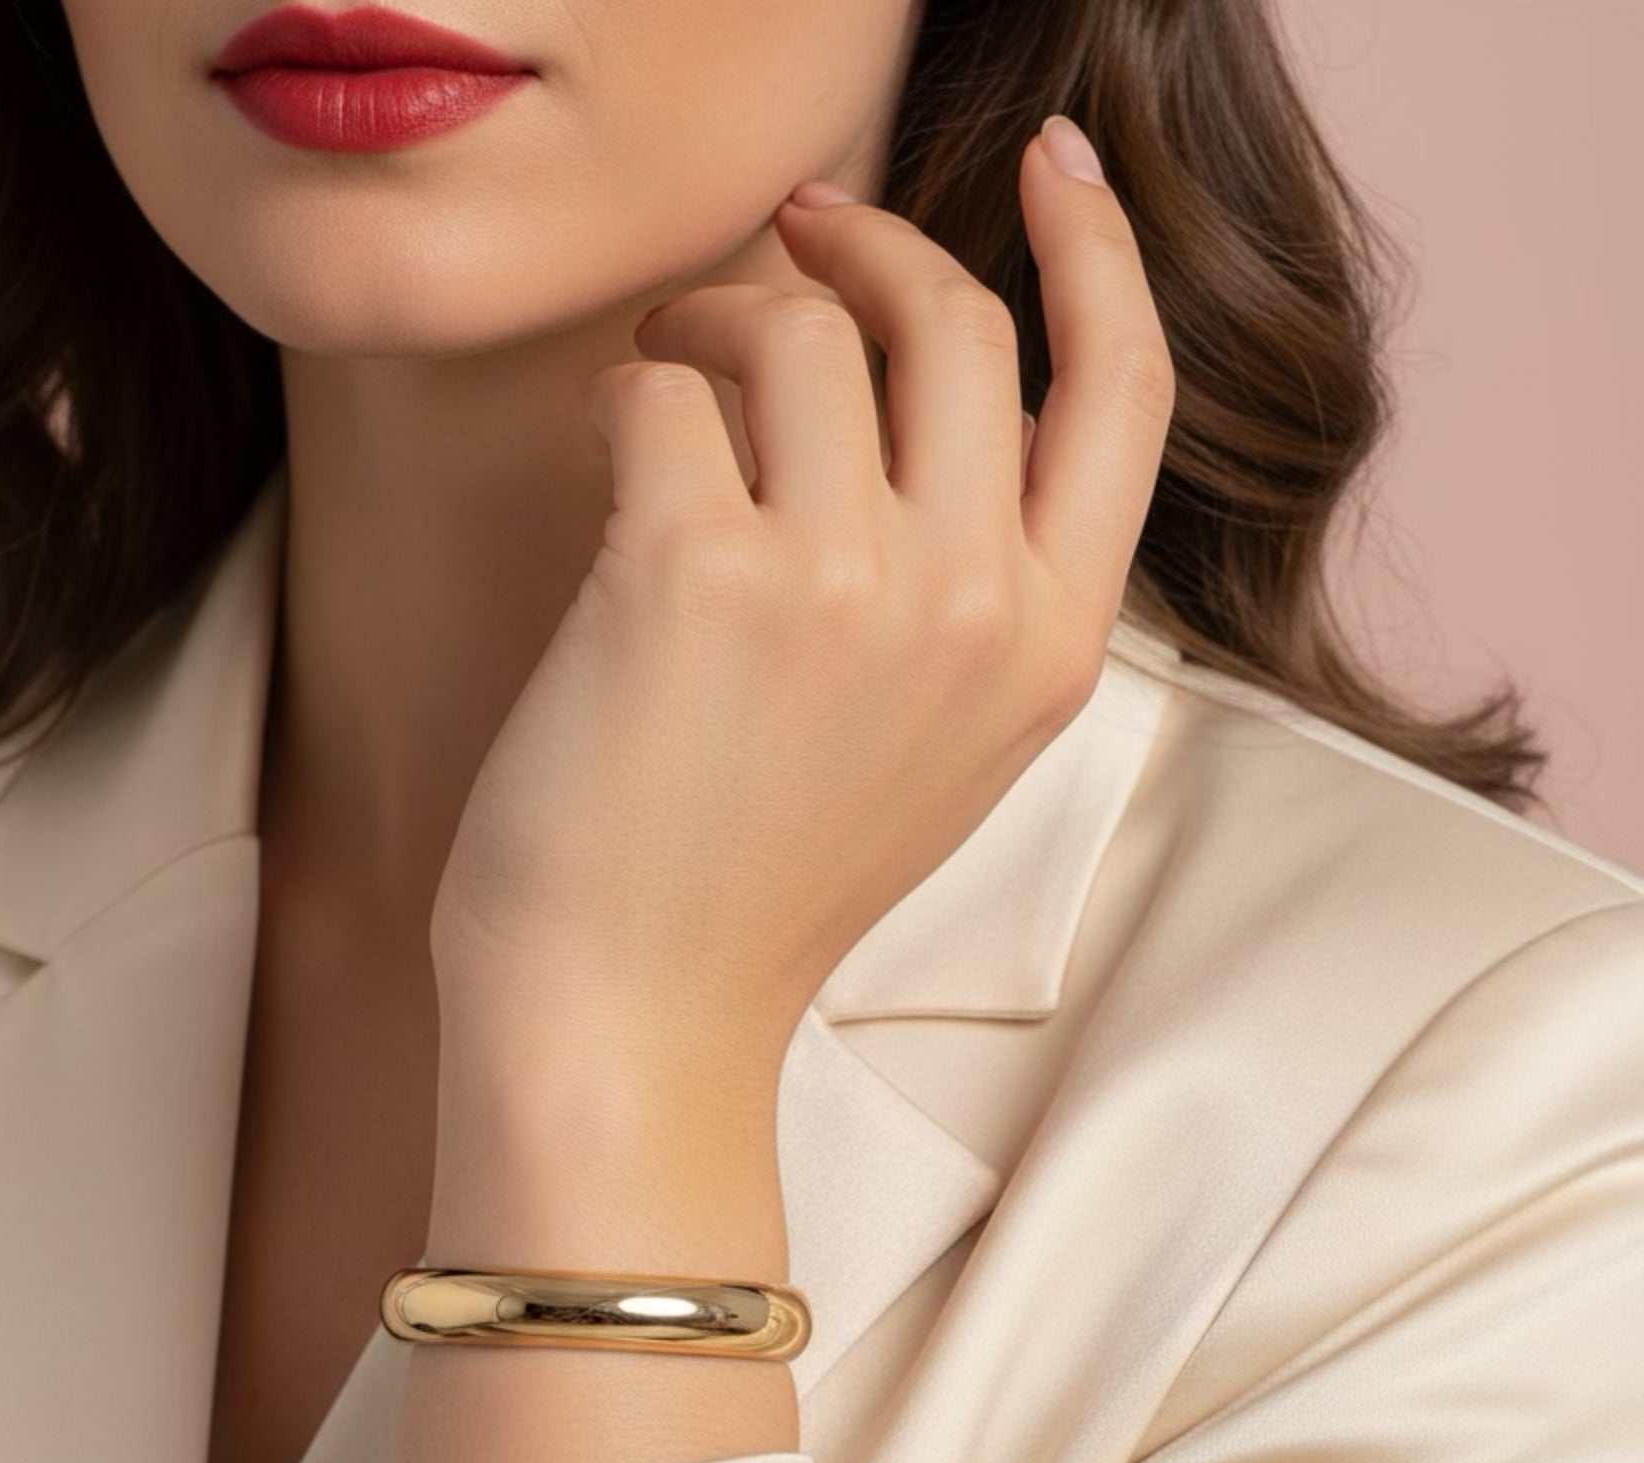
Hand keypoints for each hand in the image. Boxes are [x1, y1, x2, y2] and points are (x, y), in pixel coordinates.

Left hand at [429, 117, 1174, 1080]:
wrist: (633, 1022)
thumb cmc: (748, 893)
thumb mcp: (927, 752)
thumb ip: (962, 592)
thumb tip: (900, 398)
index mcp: (1048, 651)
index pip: (1126, 397)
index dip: (1097, 258)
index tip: (1053, 170)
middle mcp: (973, 608)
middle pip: (958, 322)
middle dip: (864, 243)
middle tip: (789, 237)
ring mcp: (845, 587)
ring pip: (802, 329)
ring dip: (718, 319)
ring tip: (669, 368)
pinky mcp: (697, 576)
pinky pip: (660, 389)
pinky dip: (624, 393)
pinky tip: (607, 456)